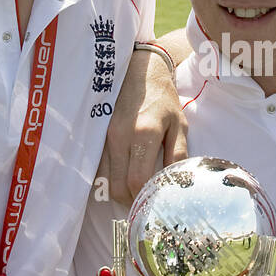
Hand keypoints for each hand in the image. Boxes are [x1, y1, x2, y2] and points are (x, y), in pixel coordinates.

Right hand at [103, 46, 186, 204]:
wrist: (138, 70)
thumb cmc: (163, 99)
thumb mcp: (179, 124)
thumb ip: (178, 154)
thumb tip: (177, 182)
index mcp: (144, 134)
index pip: (137, 180)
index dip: (144, 198)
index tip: (154, 204)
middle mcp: (120, 137)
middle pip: (117, 186)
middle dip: (130, 201)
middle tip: (144, 203)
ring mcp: (105, 136)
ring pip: (105, 180)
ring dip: (118, 192)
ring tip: (135, 192)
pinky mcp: (97, 134)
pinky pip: (99, 167)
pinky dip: (109, 179)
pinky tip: (123, 177)